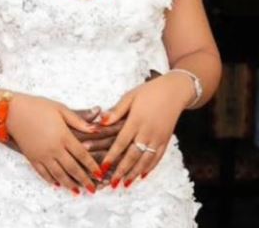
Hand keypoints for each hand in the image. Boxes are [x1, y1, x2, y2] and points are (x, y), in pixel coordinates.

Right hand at [6, 93, 100, 192]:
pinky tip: (58, 184)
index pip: (82, 155)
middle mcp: (54, 149)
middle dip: (85, 180)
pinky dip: (52, 181)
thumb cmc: (37, 107)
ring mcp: (43, 156)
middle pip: (73, 169)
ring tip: (78, 191)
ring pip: (59, 175)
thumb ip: (78, 120)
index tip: (100, 174)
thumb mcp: (60, 109)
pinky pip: (44, 174)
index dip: (92, 166)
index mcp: (64, 136)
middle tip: (93, 189)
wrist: (13, 112)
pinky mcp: (32, 159)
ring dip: (70, 184)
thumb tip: (95, 128)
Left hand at [97, 72, 192, 187]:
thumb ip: (116, 111)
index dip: (111, 156)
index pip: (121, 142)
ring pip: (145, 160)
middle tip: (111, 183)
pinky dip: (149, 168)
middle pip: (132, 155)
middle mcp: (147, 132)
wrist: (174, 91)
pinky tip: (142, 175)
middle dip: (121, 170)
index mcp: (136, 120)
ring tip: (125, 183)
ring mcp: (158, 138)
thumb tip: (101, 121)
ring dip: (134, 173)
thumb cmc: (148, 91)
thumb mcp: (129, 96)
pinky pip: (157, 158)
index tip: (102, 167)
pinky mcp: (166, 140)